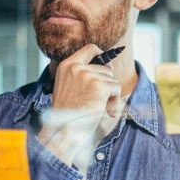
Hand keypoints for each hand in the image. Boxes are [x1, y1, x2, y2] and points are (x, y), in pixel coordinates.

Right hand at [39, 44, 122, 164]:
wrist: (63, 131)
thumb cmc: (67, 115)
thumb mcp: (69, 88)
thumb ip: (82, 76)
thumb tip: (109, 66)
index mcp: (67, 66)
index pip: (90, 48)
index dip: (102, 56)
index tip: (108, 68)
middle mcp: (76, 67)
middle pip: (106, 68)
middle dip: (108, 84)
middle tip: (101, 101)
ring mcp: (87, 75)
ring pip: (112, 79)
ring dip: (111, 96)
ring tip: (100, 108)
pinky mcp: (99, 85)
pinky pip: (116, 88)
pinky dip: (115, 101)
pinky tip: (106, 111)